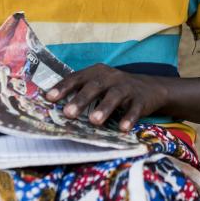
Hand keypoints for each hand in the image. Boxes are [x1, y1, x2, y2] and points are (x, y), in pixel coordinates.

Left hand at [46, 64, 167, 130]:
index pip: (77, 78)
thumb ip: (81, 92)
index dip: (63, 87)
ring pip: (115, 96)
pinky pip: (134, 109)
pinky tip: (122, 128)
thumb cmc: (115, 89)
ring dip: (104, 108)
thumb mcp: (99, 85)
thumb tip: (54, 109)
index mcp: (97, 72)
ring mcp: (127, 87)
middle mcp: (111, 77)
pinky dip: (129, 118)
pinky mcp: (141, 100)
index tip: (49, 98)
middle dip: (81, 99)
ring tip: (94, 121)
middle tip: (68, 113)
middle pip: (95, 86)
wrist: (150, 89)